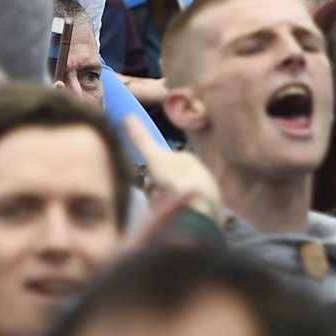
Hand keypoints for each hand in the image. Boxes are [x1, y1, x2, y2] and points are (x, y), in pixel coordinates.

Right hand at [119, 113, 222, 229]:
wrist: (199, 214)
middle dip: (157, 190)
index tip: (148, 182)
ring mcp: (205, 196)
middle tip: (155, 198)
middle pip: (167, 182)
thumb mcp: (155, 158)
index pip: (163, 162)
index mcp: (189, 160)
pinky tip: (174, 220)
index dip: (152, 172)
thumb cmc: (176, 182)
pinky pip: (185, 213)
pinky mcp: (208, 215)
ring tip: (165, 211)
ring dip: (164, 204)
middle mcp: (200, 174)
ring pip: (174, 198)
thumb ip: (142, 139)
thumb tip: (128, 116)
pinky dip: (176, 216)